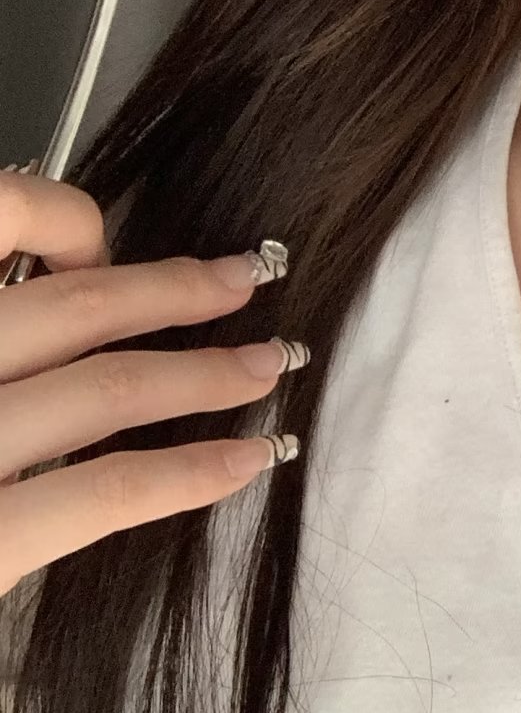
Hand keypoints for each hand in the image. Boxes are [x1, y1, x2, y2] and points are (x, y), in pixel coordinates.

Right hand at [0, 166, 300, 597]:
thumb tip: (56, 286)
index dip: (66, 222)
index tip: (101, 253)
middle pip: (72, 306)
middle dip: (177, 292)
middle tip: (248, 281)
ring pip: (104, 388)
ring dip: (208, 374)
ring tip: (271, 366)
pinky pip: (103, 490)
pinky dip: (189, 470)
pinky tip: (246, 459)